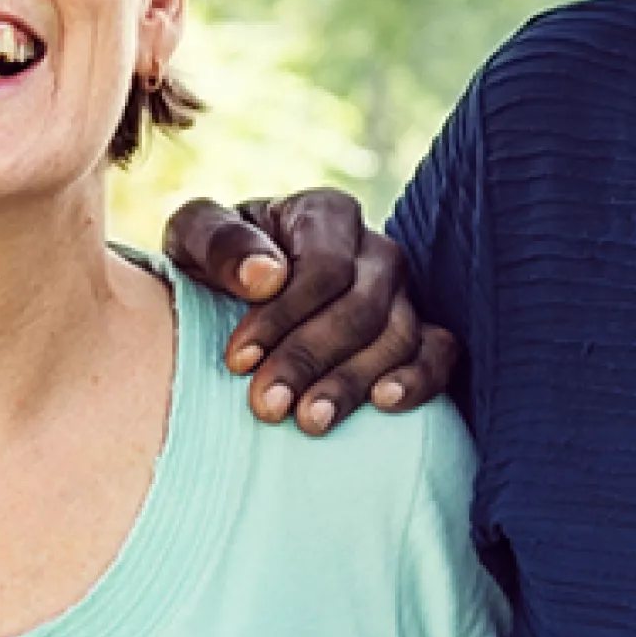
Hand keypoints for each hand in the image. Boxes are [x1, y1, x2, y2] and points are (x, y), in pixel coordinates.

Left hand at [162, 190, 458, 428]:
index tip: (237, 360)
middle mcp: (375, 251)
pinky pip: (441, 356)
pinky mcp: (421, 336)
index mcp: (326, 215)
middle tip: (267, 406)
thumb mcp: (195, 239)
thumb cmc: (217, 266)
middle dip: (311, 359)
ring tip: (310, 421)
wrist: (235, 302)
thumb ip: (220, 242)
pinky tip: (384, 404)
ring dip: (352, 382)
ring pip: (398, 337)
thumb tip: (267, 276)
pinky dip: (420, 380)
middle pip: (361, 308)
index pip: (323, 268)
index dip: (283, 316)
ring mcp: (404, 295)